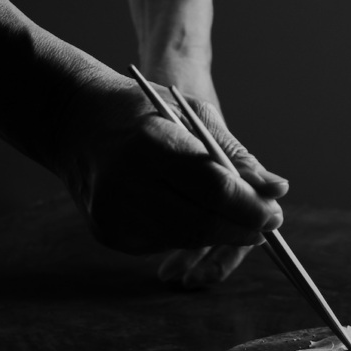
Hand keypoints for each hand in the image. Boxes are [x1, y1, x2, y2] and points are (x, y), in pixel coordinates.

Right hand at [53, 72, 288, 273]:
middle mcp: (128, 183)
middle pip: (201, 222)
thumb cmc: (142, 109)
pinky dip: (188, 232)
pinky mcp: (109, 233)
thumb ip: (233, 155)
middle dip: (241, 227)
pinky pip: (163, 242)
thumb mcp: (192, 112)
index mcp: (152, 142)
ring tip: (237, 217)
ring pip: (185, 238)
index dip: (250, 206)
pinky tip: (195, 213)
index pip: (214, 187)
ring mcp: (114, 213)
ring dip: (219, 232)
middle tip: (267, 222)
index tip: (274, 212)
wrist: (74, 120)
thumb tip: (276, 190)